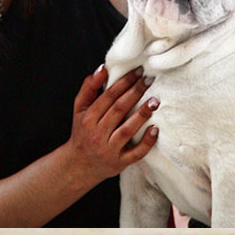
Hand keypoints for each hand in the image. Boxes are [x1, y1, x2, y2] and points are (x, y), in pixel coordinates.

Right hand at [65, 65, 158, 185]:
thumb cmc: (82, 132)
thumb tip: (103, 68)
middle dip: (136, 92)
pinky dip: (146, 142)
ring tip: (155, 101)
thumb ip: (89, 88)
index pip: (109, 96)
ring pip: (127, 130)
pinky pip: (136, 153)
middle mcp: (98, 133)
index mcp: (89, 118)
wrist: (78, 165)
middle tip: (150, 79)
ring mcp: (109, 149)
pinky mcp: (120, 162)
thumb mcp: (79, 109)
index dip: (124, 81)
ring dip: (142, 114)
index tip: (138, 71)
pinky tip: (156, 129)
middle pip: (119, 109)